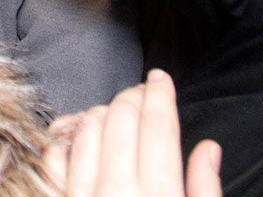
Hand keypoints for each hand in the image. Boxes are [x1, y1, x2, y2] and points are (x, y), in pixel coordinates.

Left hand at [41, 71, 220, 196]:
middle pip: (122, 119)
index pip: (158, 126)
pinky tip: (81, 134)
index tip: (160, 78)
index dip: (160, 94)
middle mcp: (117, 192)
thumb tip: (209, 148)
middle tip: (143, 95)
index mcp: (160, 196)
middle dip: (134, 97)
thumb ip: (206, 189)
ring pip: (88, 128)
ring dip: (103, 112)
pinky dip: (66, 136)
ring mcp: (81, 195)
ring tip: (117, 115)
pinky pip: (54, 155)